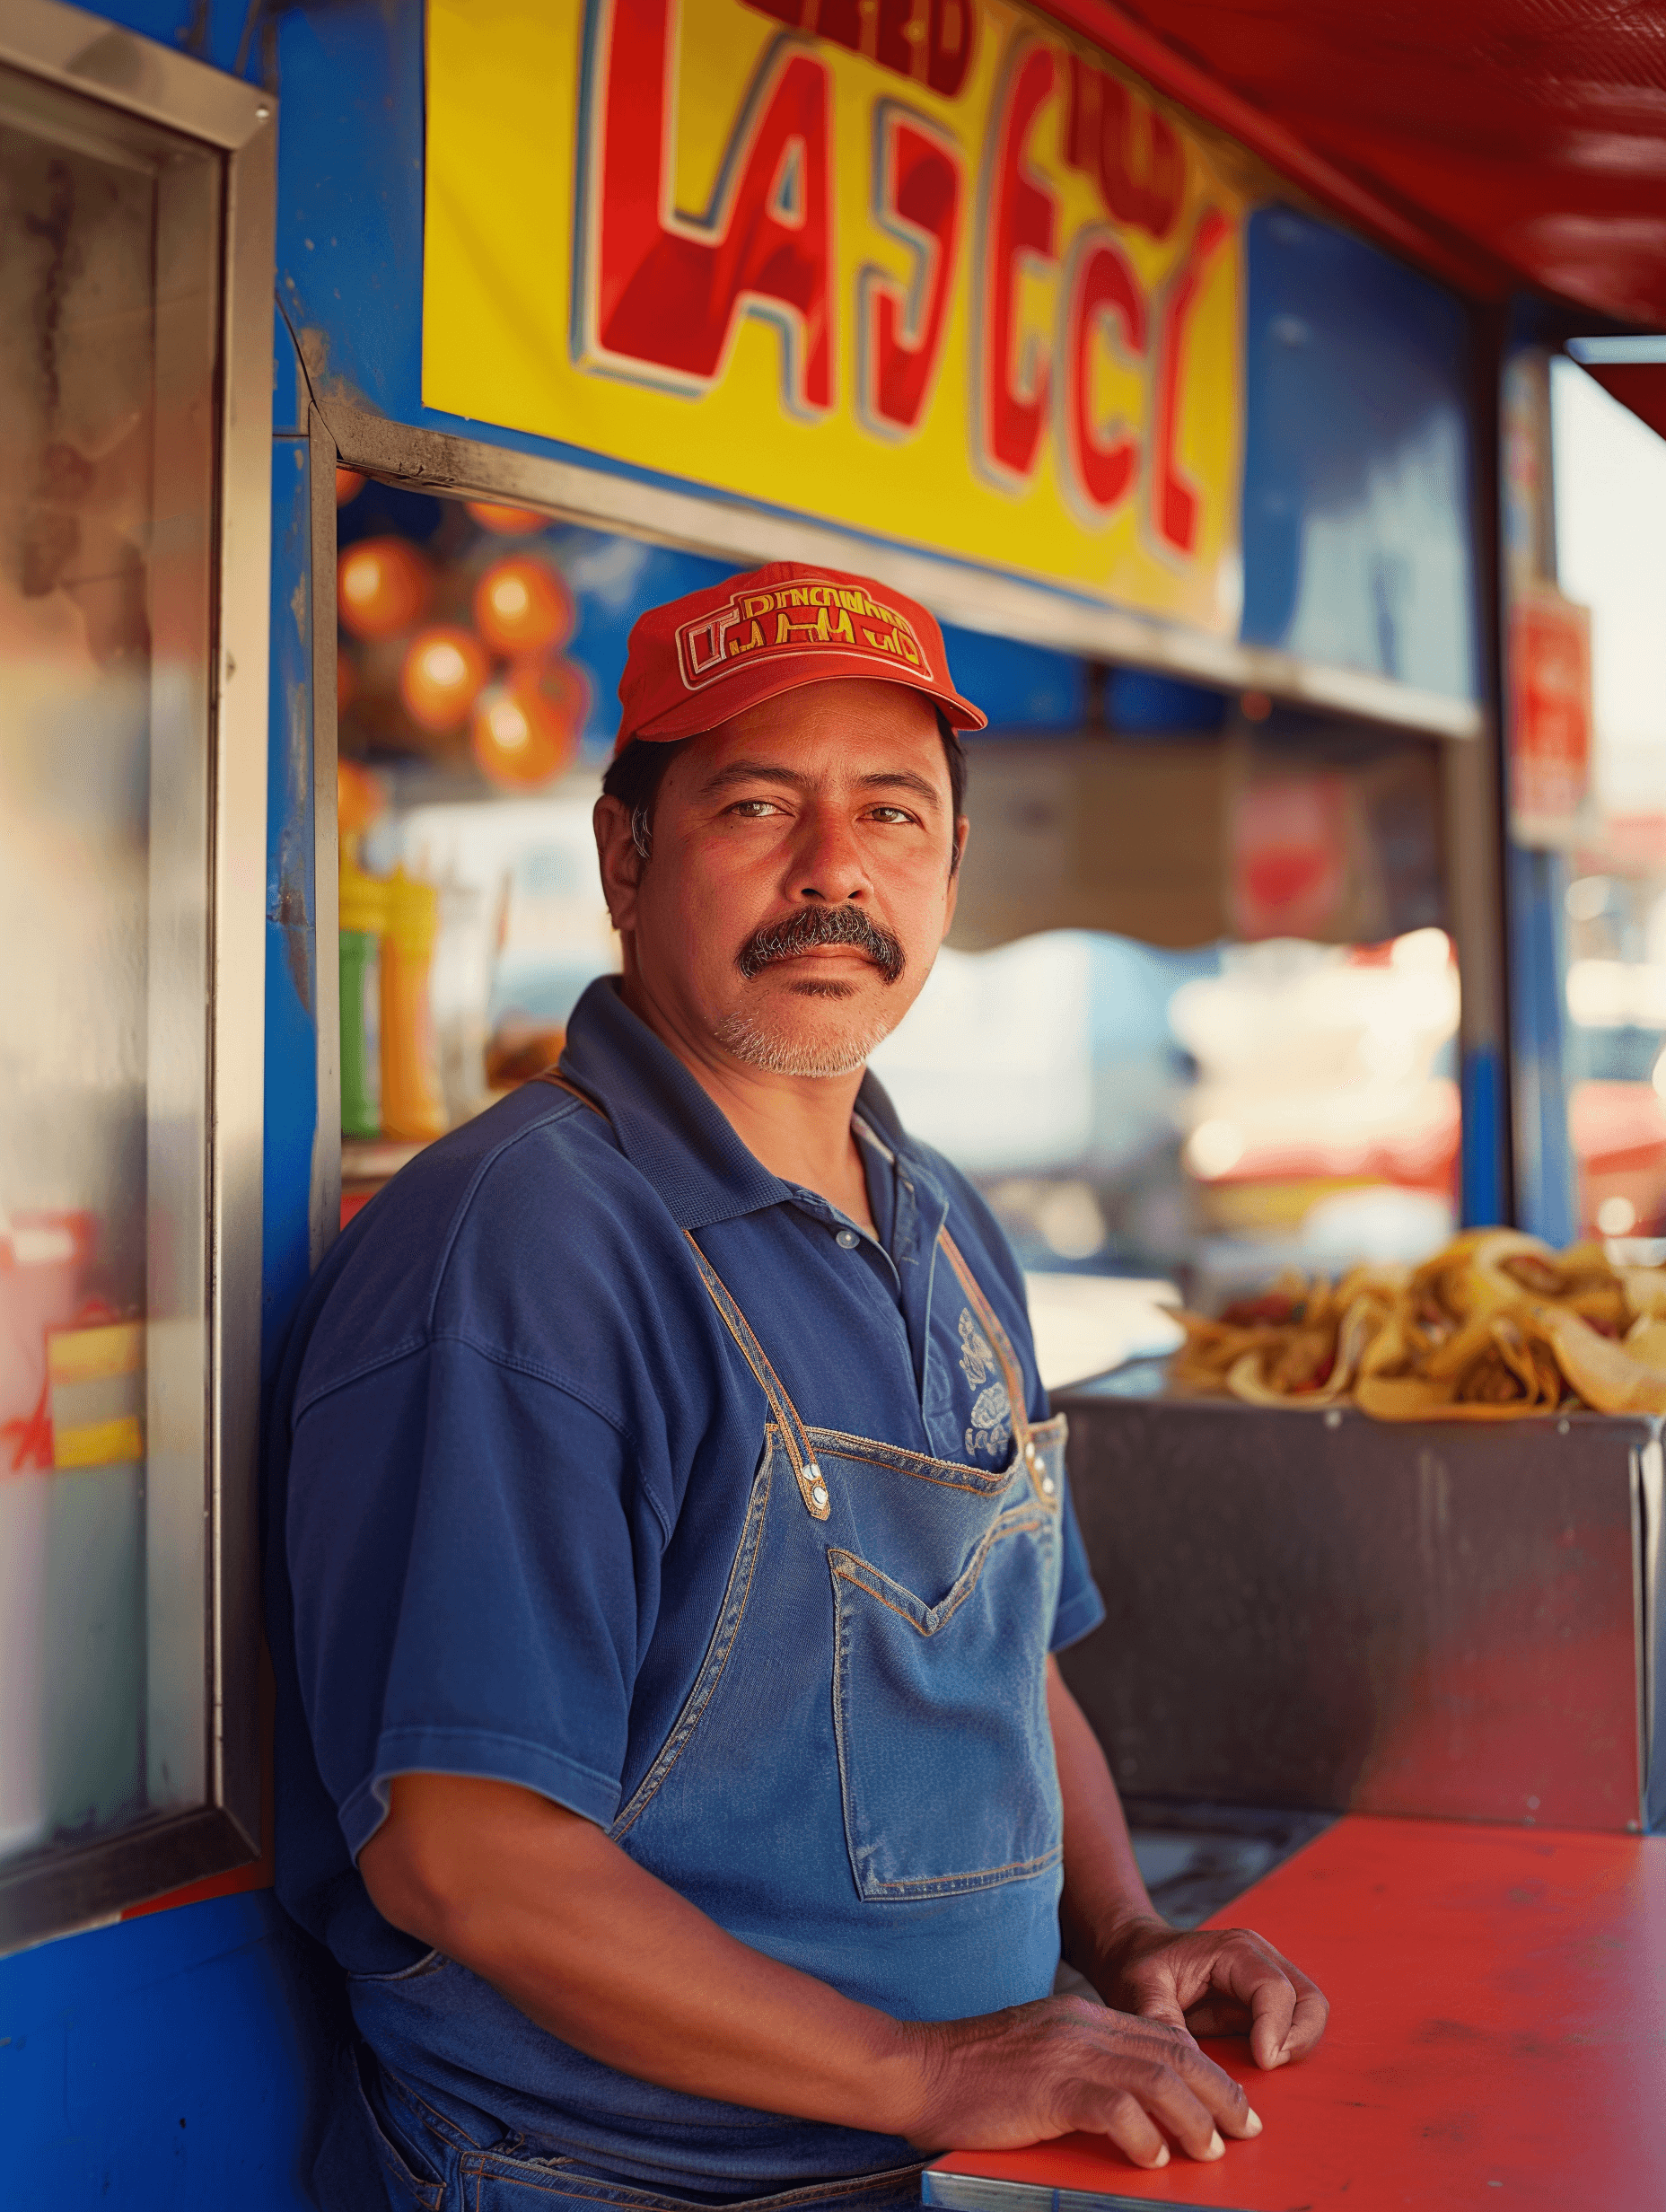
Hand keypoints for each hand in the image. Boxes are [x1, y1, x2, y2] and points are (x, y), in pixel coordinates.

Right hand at [897, 1993, 1263, 2170]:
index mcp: (1083, 2016)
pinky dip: (1142, 2134)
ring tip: (1210, 2151)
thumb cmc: (974, 2074)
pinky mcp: (1050, 2086)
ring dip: (1193, 2118)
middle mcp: (1083, 2026)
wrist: (919, 2068)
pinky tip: (1153, 2158)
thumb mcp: (1039, 2052)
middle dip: (1219, 2093)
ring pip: (1156, 2078)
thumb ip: (1083, 2062)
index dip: (1207, 2069)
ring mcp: (1067, 2053)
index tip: (1232, 2104)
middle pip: (1173, 2052)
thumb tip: (1130, 2102)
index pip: (1164, 2034)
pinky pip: (1113, 2108)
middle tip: (1245, 2130)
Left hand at [1094, 1915, 1328, 2070]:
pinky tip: (1261, 2066)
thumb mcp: (1139, 1989)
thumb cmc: (1138, 1967)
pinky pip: (1295, 2027)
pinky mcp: (1265, 2005)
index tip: (1262, 2062)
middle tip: (1268, 2068)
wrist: (1134, 1955)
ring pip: (1310, 2013)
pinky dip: (1289, 2048)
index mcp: (1234, 1951)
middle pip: (1309, 2000)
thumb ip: (1160, 2019)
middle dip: (1299, 2039)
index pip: (1274, 1989)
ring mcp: (1267, 1980)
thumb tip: (1185, 2058)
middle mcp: (1260, 1960)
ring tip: (1264, 2068)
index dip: (1275, 2029)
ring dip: (1298, 2045)